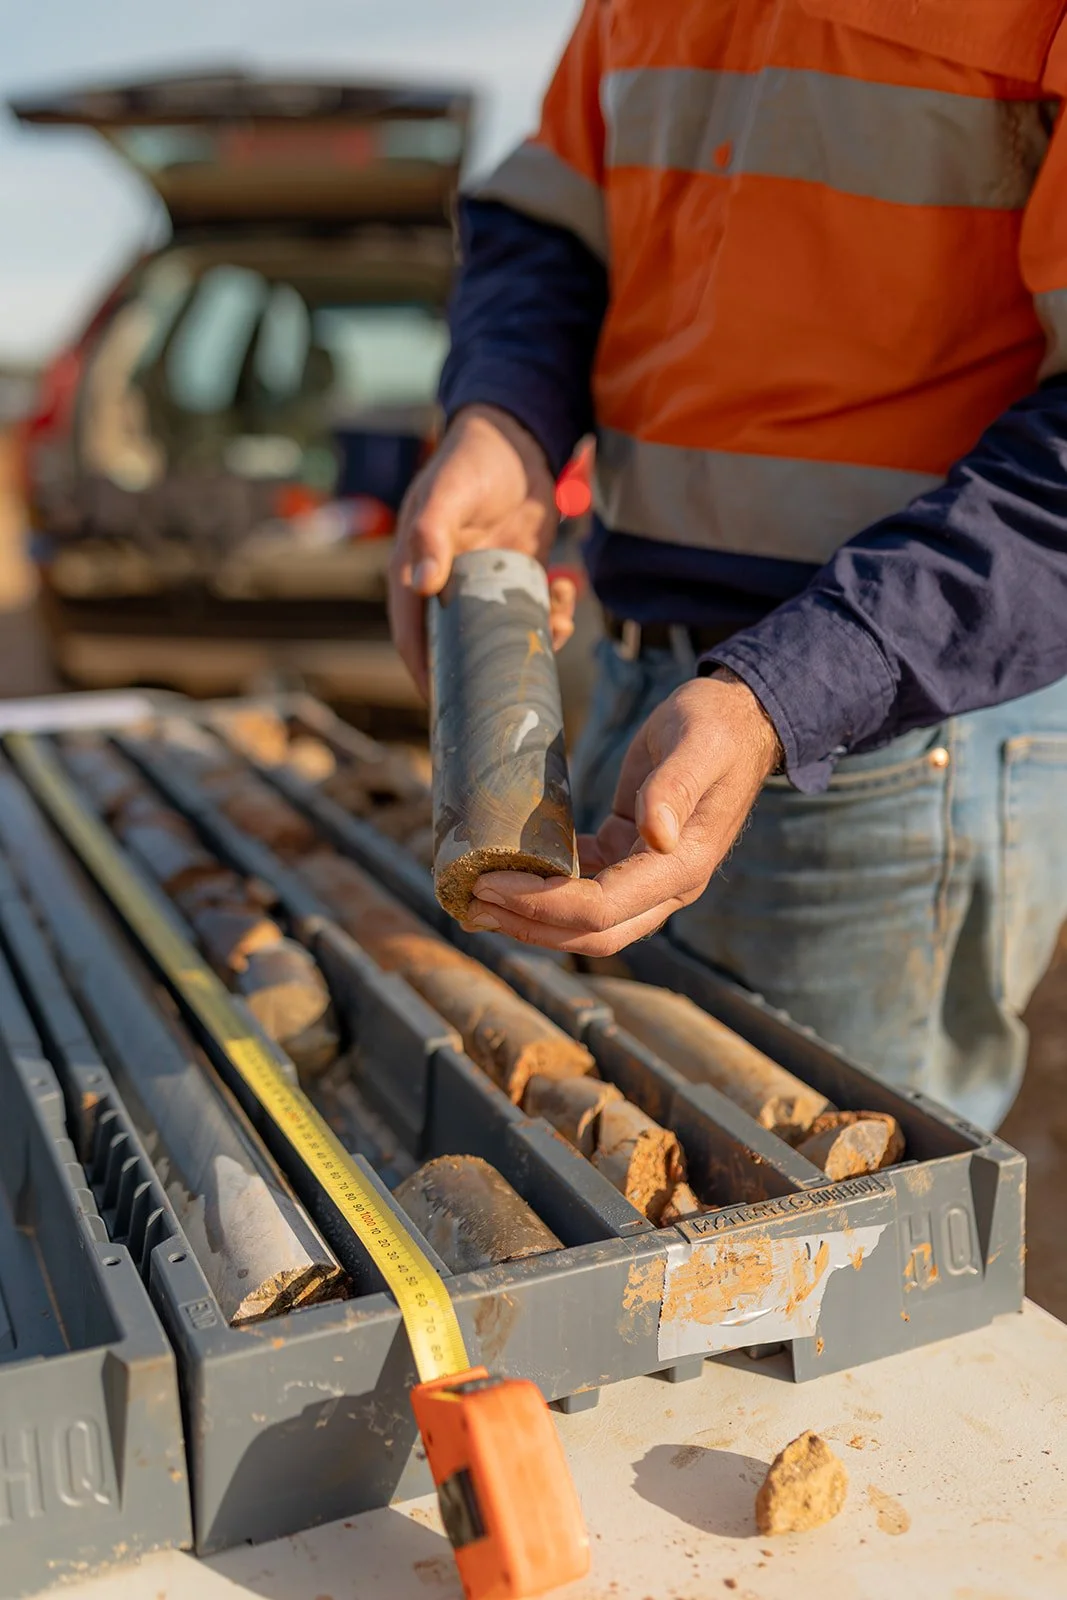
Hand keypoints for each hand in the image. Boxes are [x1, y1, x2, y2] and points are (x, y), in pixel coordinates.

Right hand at [388, 404, 573, 694]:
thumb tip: (418, 585)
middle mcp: (448, 581)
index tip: (444, 705)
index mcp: (416, 567)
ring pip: (502, 631)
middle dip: (488, 668)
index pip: (412, 632)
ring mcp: (484, 580)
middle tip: (517, 686)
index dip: (424, 672)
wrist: (519, 432)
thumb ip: (432, 533)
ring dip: (531, 638)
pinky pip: (531, 609)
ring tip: (559, 626)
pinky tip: (567, 592)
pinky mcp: (517, 573)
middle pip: (459, 643)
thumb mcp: (451, 492)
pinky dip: (552, 612)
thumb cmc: (474, 457)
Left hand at [464, 670, 782, 955]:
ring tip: (477, 899)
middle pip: (591, 934)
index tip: (490, 883)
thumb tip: (657, 834)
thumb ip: (674, 789)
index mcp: (682, 866)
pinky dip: (546, 890)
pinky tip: (509, 873)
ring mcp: (649, 876)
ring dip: (533, 918)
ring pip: (586, 922)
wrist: (738, 717)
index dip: (542, 905)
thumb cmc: (716, 725)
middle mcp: (667, 885)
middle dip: (528, 925)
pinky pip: (587, 890)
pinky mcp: (631, 857)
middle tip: (471, 901)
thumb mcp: (696, 745)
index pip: (602, 910)